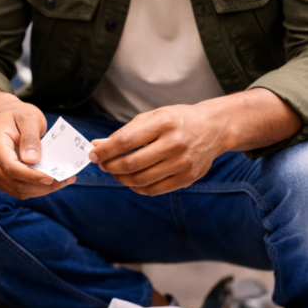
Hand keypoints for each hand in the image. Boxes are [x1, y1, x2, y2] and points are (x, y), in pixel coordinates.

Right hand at [0, 95, 75, 199]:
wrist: (2, 117)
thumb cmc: (17, 115)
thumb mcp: (29, 118)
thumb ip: (31, 138)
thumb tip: (32, 160)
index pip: (10, 167)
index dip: (31, 176)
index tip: (52, 177)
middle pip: (15, 182)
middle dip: (41, 185)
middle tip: (65, 179)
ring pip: (17, 190)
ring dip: (41, 190)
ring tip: (61, 181)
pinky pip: (17, 190)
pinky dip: (35, 189)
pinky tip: (50, 182)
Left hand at [88, 102, 228, 195]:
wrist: (214, 128)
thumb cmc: (178, 120)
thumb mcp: (152, 117)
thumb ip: (125, 132)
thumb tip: (97, 145)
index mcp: (164, 123)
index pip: (126, 141)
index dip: (105, 150)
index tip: (93, 154)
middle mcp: (175, 143)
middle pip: (132, 163)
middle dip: (110, 166)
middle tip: (102, 164)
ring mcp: (183, 162)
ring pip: (141, 179)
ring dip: (121, 178)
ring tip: (115, 172)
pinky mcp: (188, 177)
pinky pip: (155, 189)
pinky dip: (137, 187)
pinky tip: (131, 180)